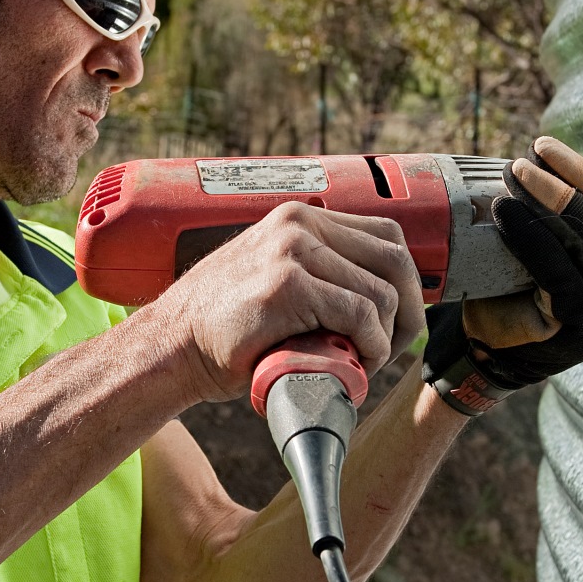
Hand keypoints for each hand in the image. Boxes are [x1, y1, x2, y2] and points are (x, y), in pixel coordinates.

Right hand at [151, 201, 425, 403]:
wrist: (172, 347)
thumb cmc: (225, 327)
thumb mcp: (275, 278)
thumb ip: (317, 272)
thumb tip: (380, 295)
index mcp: (300, 217)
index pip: (386, 236)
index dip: (405, 282)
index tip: (400, 320)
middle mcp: (299, 223)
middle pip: (395, 259)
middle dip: (410, 309)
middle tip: (395, 347)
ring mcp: (292, 251)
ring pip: (382, 292)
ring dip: (387, 337)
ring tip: (364, 361)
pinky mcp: (287, 285)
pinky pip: (360, 314)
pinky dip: (372, 346)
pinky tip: (357, 363)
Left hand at [424, 138, 582, 415]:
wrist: (491, 342)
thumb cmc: (534, 279)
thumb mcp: (581, 238)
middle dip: (582, 184)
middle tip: (536, 154)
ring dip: (549, 200)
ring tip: (515, 172)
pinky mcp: (572, 330)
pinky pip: (558, 274)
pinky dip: (531, 235)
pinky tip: (504, 209)